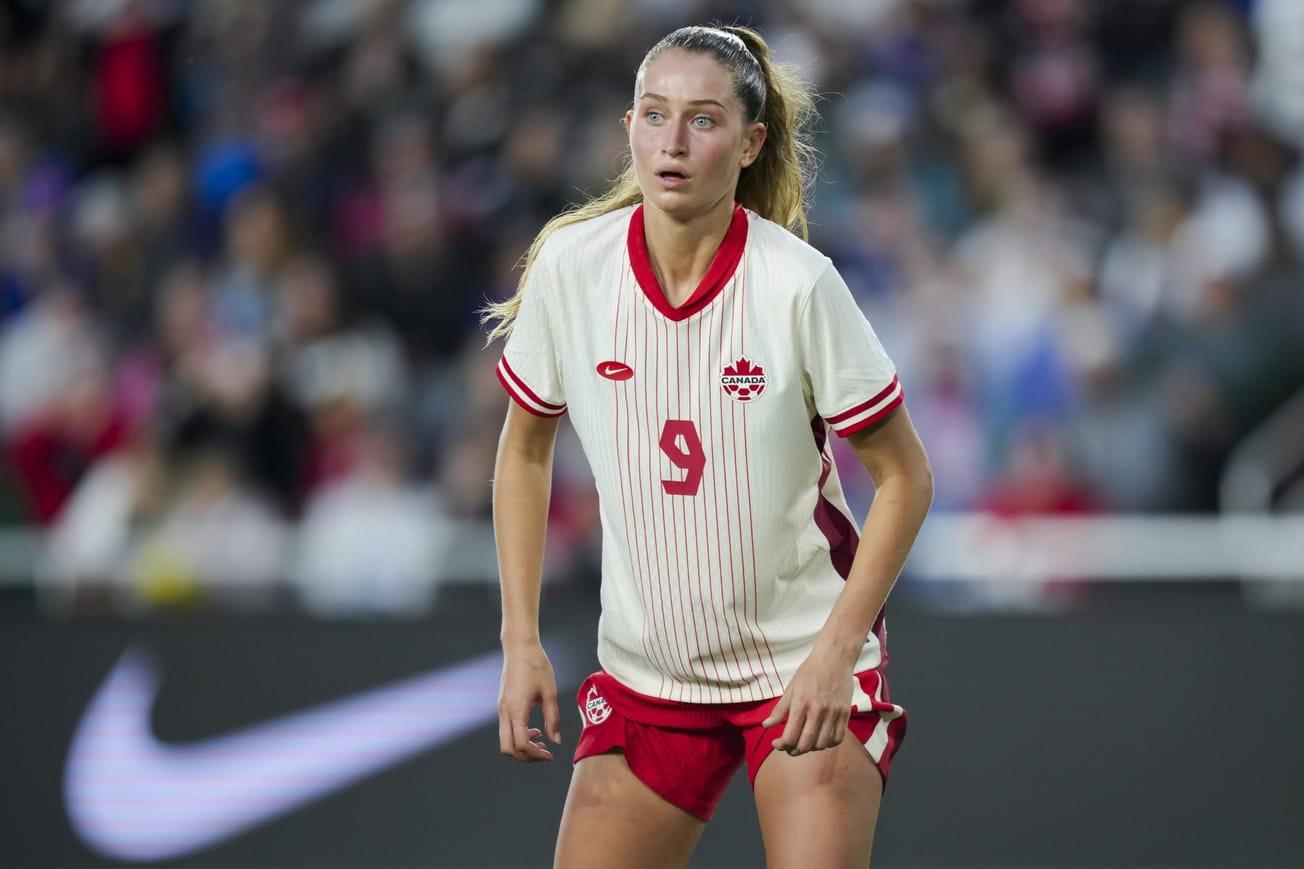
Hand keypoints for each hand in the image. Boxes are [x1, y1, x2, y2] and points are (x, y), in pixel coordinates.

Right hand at [497, 641, 561, 761]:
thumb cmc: (537, 665)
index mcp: (516, 709)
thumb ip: (553, 718)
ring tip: (542, 744)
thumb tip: (556, 741)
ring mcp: (501, 708)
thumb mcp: (550, 692)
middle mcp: (505, 711)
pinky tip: (535, 730)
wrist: (519, 647)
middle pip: (508, 748)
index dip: (536, 755)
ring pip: (506, 740)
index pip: (521, 744)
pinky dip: (519, 736)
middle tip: (545, 755)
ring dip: (523, 747)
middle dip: (526, 757)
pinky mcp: (502, 704)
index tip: (551, 755)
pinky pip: (506, 729)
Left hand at [761, 648, 853, 755]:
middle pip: (806, 744)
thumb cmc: (810, 671)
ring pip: (822, 744)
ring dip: (811, 748)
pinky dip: (828, 744)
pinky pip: (838, 738)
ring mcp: (833, 712)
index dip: (782, 745)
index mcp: (801, 703)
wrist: (834, 657)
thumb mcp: (791, 688)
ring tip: (805, 743)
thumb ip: (779, 709)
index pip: (790, 736)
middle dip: (794, 750)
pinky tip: (821, 739)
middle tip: (789, 748)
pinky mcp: (845, 713)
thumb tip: (766, 725)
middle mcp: (817, 710)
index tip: (777, 744)